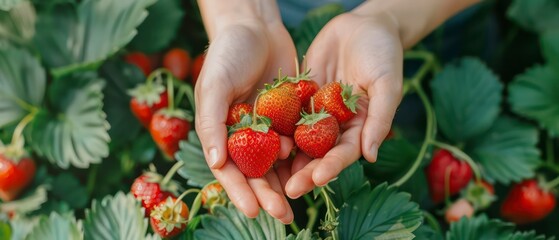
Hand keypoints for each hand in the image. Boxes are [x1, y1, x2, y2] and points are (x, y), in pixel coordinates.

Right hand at [194, 16, 296, 222]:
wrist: (256, 26)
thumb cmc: (227, 54)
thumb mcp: (213, 86)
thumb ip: (211, 124)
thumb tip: (216, 163)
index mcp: (222, 132)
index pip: (230, 170)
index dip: (241, 192)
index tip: (254, 212)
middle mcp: (245, 134)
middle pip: (257, 172)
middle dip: (269, 195)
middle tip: (284, 216)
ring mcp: (268, 126)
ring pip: (279, 162)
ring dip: (288, 182)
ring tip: (302, 201)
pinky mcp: (290, 115)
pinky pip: (299, 139)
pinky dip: (305, 155)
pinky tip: (316, 170)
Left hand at [285, 12, 403, 197]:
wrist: (364, 24)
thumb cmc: (384, 53)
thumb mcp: (387, 84)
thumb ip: (379, 119)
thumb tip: (370, 157)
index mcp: (360, 127)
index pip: (344, 153)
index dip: (331, 167)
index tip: (317, 180)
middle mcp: (336, 124)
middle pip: (318, 153)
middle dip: (304, 172)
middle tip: (288, 190)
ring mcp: (317, 111)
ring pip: (298, 138)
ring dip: (286, 157)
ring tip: (269, 173)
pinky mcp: (301, 95)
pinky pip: (286, 112)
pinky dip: (275, 126)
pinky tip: (257, 138)